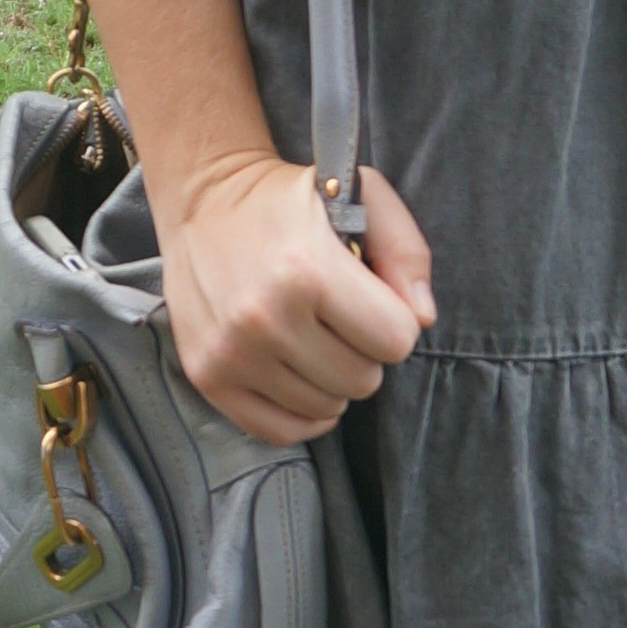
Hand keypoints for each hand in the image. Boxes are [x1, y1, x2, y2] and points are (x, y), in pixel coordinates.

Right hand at [160, 151, 434, 445]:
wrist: (204, 199)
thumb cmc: (290, 199)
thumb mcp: (364, 197)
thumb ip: (407, 252)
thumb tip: (422, 318)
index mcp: (309, 270)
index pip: (395, 341)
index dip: (394, 322)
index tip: (372, 301)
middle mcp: (265, 317)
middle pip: (362, 380)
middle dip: (364, 352)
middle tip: (340, 319)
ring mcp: (232, 353)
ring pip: (325, 409)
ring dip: (331, 380)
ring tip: (313, 337)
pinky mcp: (208, 376)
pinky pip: (279, 430)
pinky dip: (301, 414)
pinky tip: (301, 376)